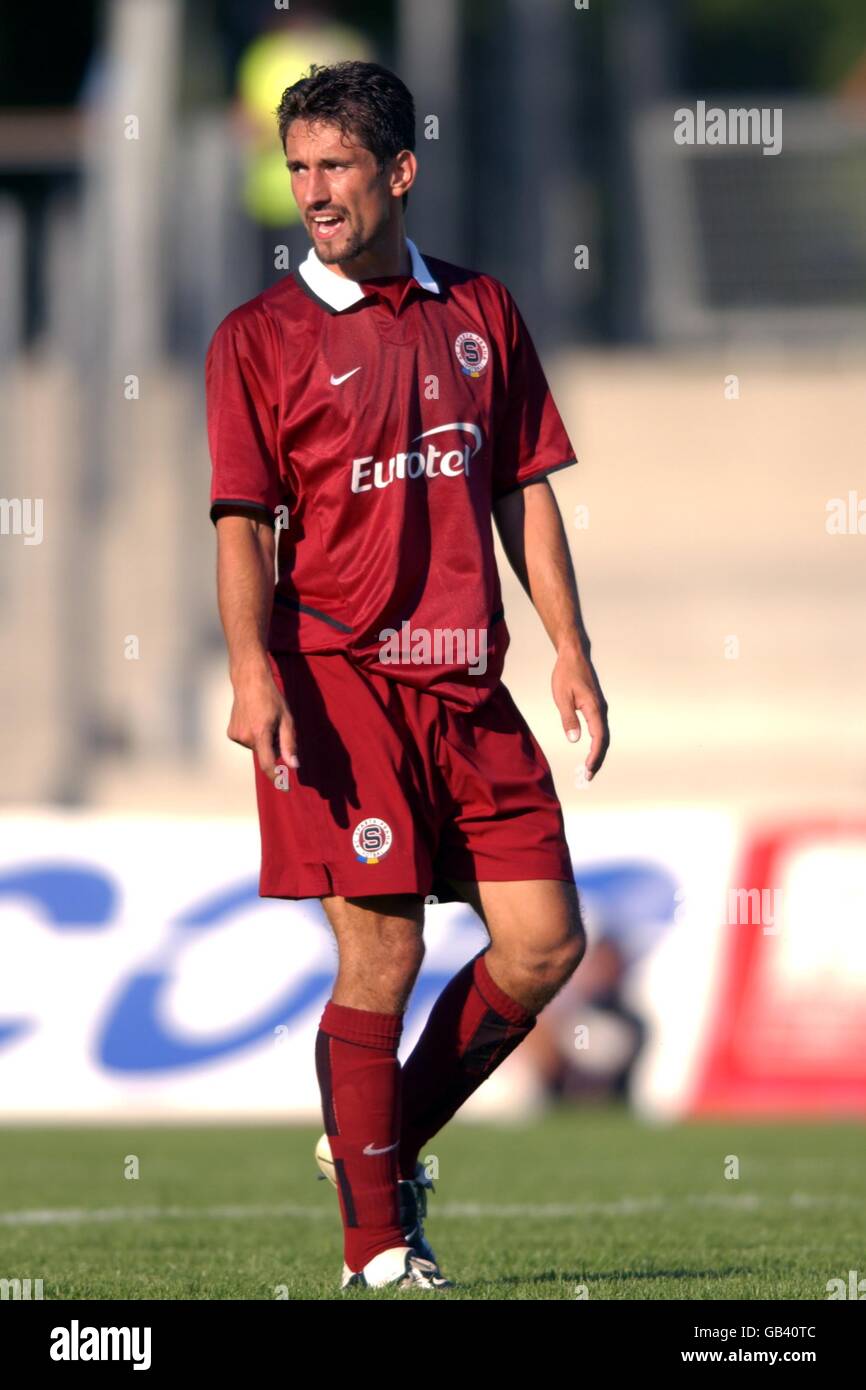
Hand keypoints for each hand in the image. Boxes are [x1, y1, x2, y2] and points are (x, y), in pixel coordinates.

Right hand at [227, 666, 297, 784]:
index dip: (276, 777)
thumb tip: (293, 765)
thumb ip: (290, 744)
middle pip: (266, 754)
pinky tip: (254, 720)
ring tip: (263, 719)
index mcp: (261, 733)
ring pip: (257, 748)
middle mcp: (245, 737)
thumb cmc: (271, 698)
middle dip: (275, 746)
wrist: (249, 682)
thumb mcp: (287, 719)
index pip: (267, 763)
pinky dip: (254, 737)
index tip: (284, 788)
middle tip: (276, 726)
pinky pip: (248, 742)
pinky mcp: (231, 734)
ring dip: (264, 740)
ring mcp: (236, 736)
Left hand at [551, 645, 608, 780]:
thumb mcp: (562, 697)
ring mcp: (599, 708)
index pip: (598, 737)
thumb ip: (568, 718)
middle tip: (587, 776)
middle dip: (596, 759)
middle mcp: (600, 710)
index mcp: (593, 708)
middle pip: (603, 740)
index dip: (594, 755)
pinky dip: (595, 742)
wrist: (572, 656)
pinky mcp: (595, 707)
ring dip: (596, 752)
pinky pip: (598, 728)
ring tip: (588, 767)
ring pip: (602, 735)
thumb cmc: (566, 674)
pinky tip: (589, 749)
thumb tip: (574, 739)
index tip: (587, 769)